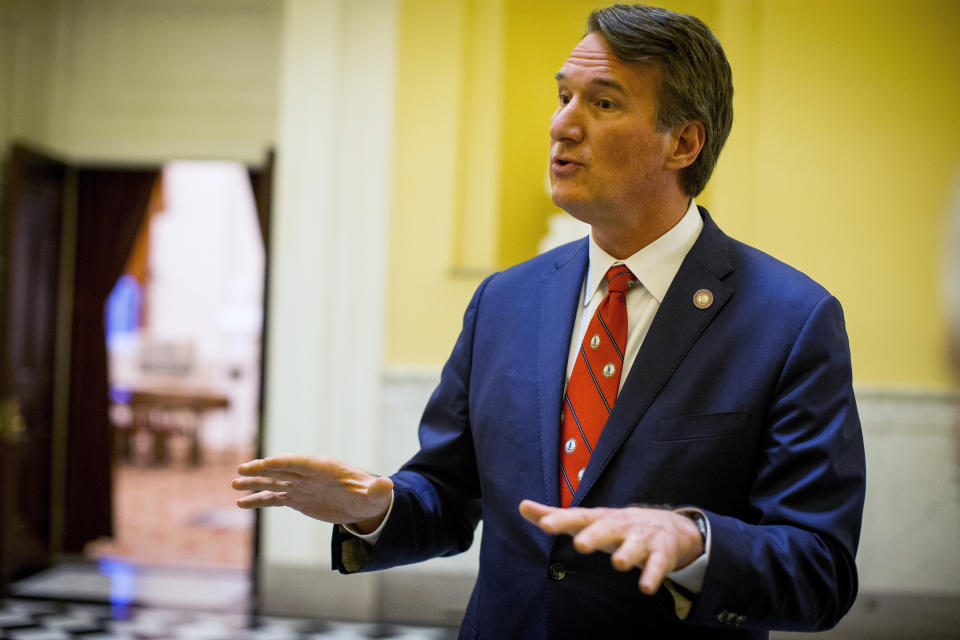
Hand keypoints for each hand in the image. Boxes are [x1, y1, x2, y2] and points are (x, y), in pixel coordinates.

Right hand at [232, 454, 393, 532]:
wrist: (364, 505)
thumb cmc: (370, 496)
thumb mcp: (376, 495)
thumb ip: (377, 489)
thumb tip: (386, 485)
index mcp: (325, 468)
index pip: (300, 463)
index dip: (283, 463)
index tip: (265, 464)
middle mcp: (309, 474)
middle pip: (282, 469)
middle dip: (262, 469)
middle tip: (241, 470)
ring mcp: (301, 486)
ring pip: (274, 482)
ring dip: (255, 483)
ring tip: (234, 485)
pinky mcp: (297, 499)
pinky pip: (274, 498)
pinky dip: (259, 499)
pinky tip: (242, 503)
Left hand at [518, 500, 703, 594]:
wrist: (668, 525)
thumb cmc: (616, 526)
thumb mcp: (588, 520)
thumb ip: (555, 516)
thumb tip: (521, 505)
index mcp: (599, 518)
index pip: (578, 517)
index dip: (561, 520)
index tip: (544, 525)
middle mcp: (619, 526)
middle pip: (606, 529)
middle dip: (594, 535)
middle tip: (580, 543)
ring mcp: (642, 538)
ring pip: (634, 546)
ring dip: (627, 554)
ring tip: (618, 564)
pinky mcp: (661, 553)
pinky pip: (658, 564)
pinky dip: (653, 574)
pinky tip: (646, 587)